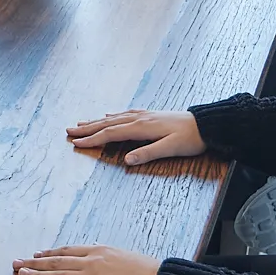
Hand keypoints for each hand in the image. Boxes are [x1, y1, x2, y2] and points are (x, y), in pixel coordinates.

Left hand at [13, 245, 160, 274]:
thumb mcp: (126, 257)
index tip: (36, 253)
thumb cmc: (149, 272)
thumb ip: (109, 259)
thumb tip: (101, 261)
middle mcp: (91, 260)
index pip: (67, 251)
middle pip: (56, 261)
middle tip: (16, 263)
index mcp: (99, 250)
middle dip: (34, 262)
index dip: (50, 253)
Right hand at [65, 109, 204, 164]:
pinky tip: (109, 115)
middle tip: (68, 130)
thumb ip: (148, 153)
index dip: (92, 139)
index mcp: (142, 127)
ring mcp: (144, 115)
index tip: (75, 143)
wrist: (207, 124)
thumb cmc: (191, 138)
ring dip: (96, 121)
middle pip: (108, 123)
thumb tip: (127, 160)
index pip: (111, 133)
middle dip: (87, 128)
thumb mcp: (171, 148)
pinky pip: (125, 114)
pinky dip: (113, 116)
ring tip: (81, 122)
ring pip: (114, 118)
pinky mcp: (150, 115)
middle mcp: (140, 118)